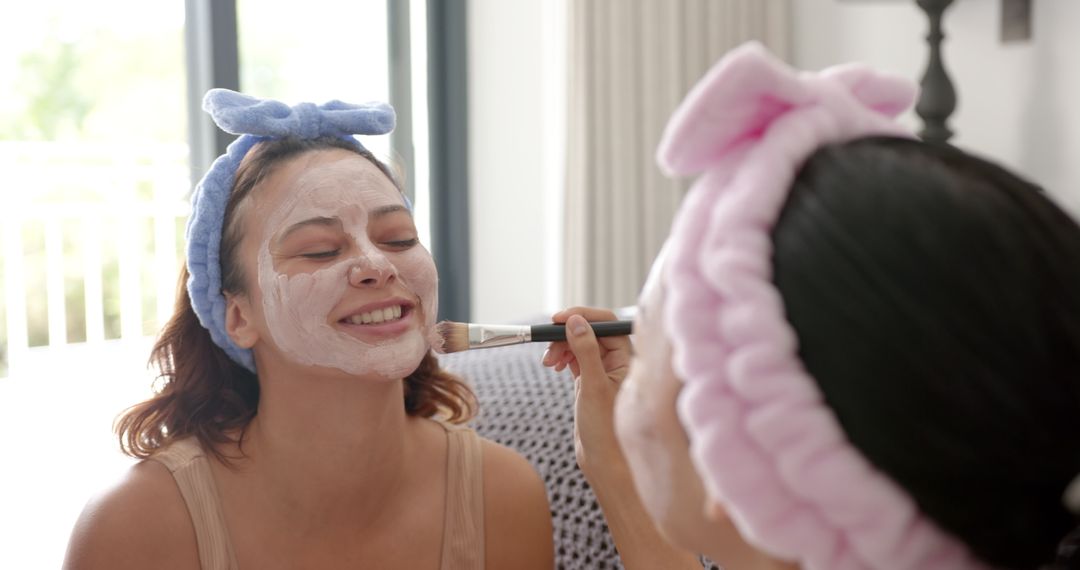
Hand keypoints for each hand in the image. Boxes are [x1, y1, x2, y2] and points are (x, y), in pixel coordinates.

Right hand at [541, 307, 632, 482]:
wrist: (604, 461)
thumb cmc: (606, 428)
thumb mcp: (593, 386)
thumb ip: (585, 351)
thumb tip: (575, 321)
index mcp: (628, 357)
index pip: (606, 323)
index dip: (582, 316)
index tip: (557, 319)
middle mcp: (617, 360)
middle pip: (589, 330)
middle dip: (566, 334)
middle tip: (547, 345)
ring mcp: (602, 369)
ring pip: (579, 343)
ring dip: (561, 346)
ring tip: (548, 362)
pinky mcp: (589, 379)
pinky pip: (574, 357)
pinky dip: (561, 356)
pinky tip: (553, 365)